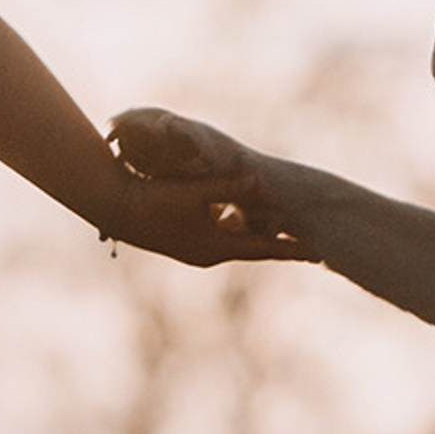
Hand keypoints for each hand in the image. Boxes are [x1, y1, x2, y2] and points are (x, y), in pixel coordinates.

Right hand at [98, 164, 308, 267]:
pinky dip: (235, 227)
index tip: (318, 253)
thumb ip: (227, 186)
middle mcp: (209, 253)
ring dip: (257, 235)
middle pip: (254, 249)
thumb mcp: (194, 192)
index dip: (291, 249)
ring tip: (284, 232)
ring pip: (236, 241)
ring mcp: (197, 249)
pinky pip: (219, 234)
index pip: (262, 249)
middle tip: (311, 247)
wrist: (116, 210)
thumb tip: (259, 180)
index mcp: (215, 246)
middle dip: (281, 245)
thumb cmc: (154, 200)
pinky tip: (242, 216)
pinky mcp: (187, 241)